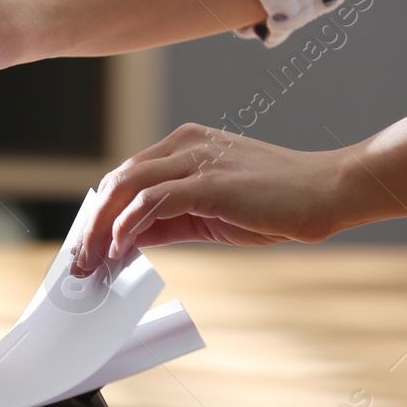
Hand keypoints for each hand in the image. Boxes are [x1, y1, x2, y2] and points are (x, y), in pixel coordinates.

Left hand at [71, 125, 354, 274]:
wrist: (327, 192)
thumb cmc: (277, 203)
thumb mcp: (211, 211)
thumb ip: (170, 219)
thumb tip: (129, 238)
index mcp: (185, 145)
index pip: (127, 175)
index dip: (101, 211)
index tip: (87, 244)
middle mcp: (185, 144)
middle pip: (118, 179)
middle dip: (91, 221)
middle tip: (79, 260)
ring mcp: (196, 159)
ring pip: (126, 187)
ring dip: (101, 228)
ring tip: (92, 261)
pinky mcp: (208, 181)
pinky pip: (152, 201)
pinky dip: (128, 226)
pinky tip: (120, 250)